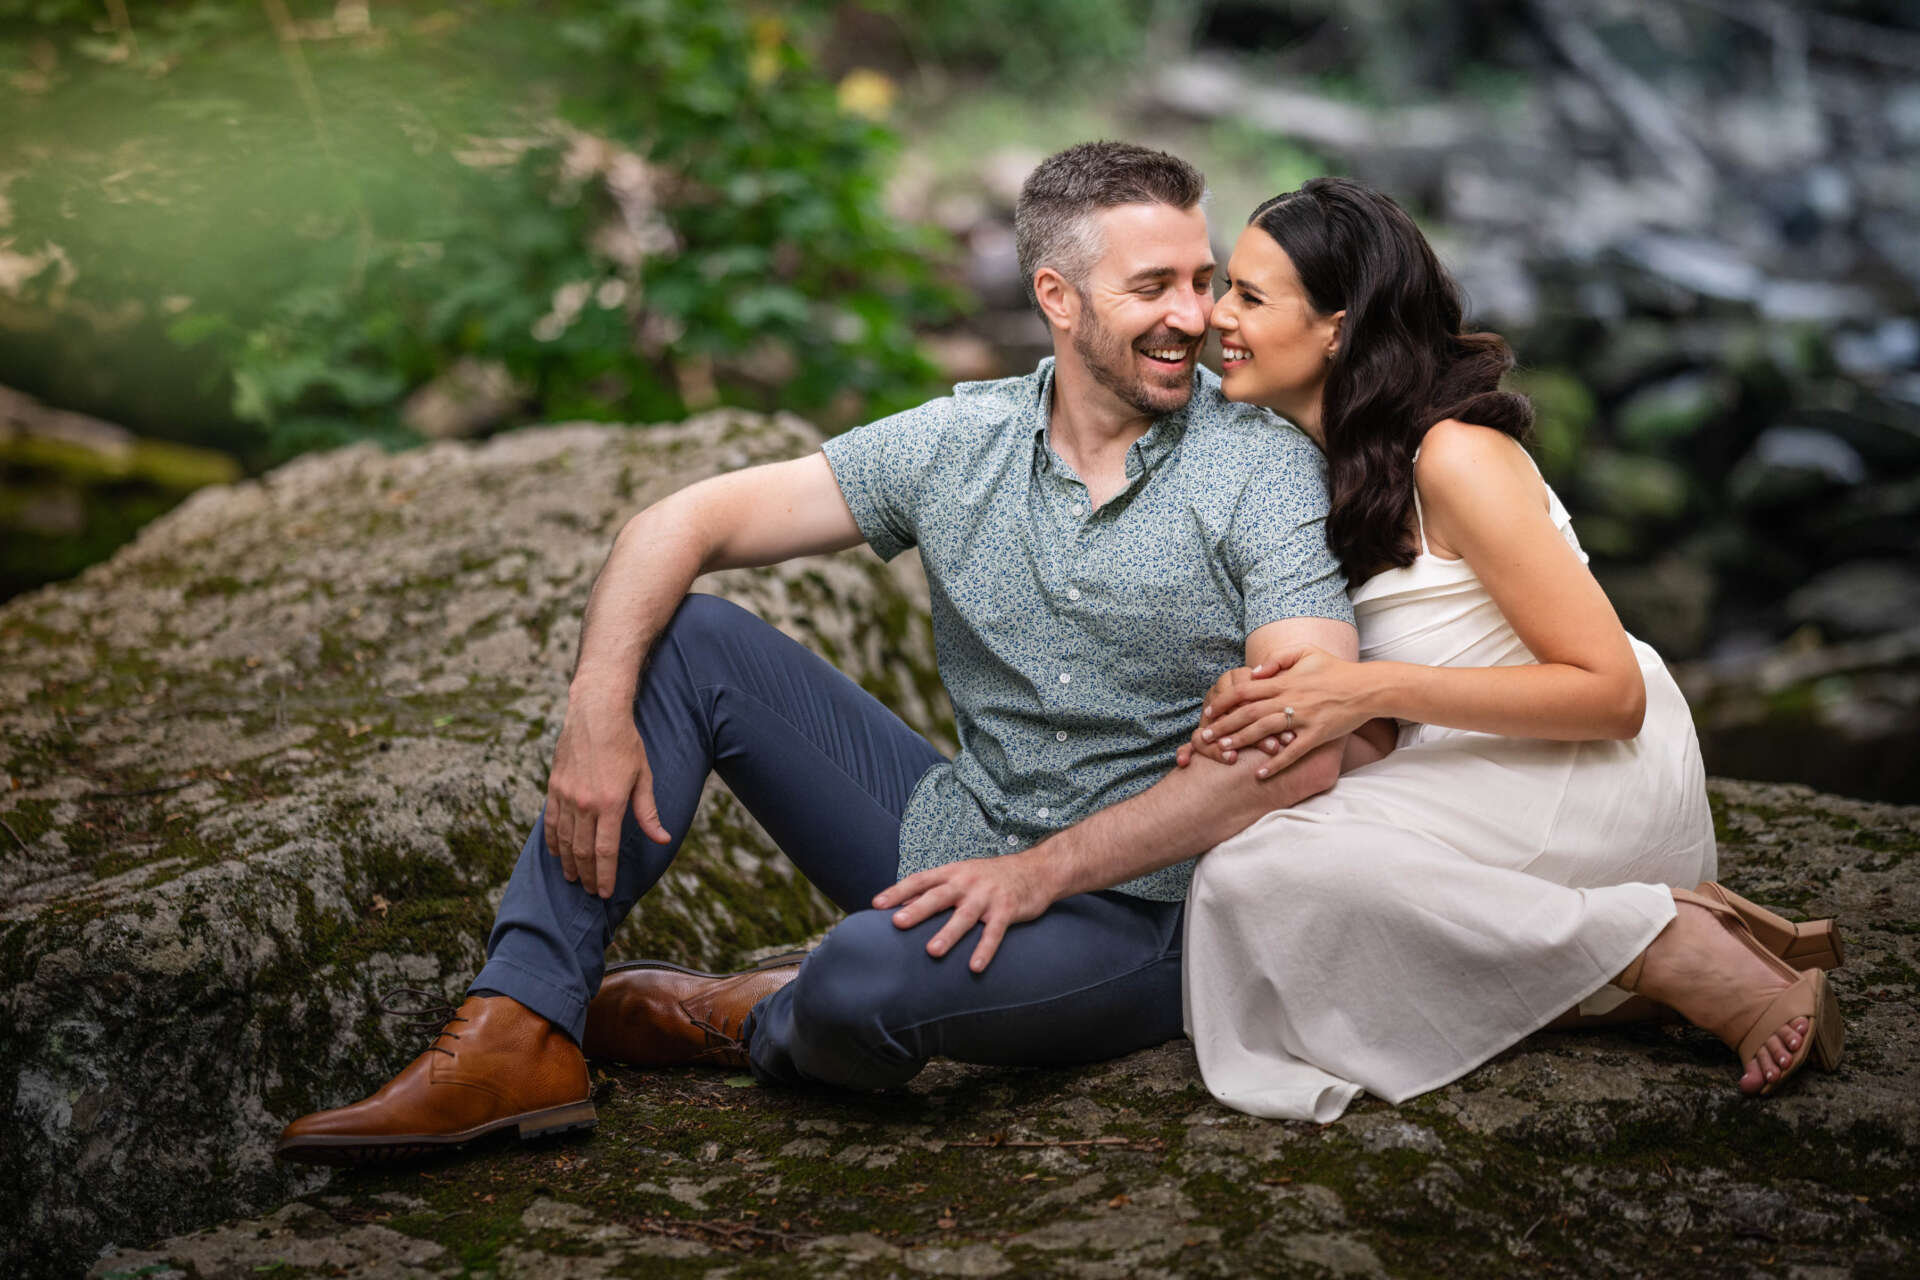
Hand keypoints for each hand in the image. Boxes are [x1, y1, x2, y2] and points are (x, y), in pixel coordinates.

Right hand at [543, 693, 671, 897]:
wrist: (596, 714)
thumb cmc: (625, 743)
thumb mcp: (643, 777)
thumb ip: (648, 812)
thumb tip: (662, 839)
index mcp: (610, 803)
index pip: (605, 851)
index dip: (605, 875)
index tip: (606, 893)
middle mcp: (585, 803)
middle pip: (582, 851)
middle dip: (587, 875)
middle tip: (591, 891)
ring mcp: (566, 796)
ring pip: (564, 840)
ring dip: (568, 863)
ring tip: (573, 878)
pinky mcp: (554, 787)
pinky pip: (550, 821)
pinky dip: (553, 841)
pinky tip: (557, 853)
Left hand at [871, 852, 1057, 972]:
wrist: (1036, 870)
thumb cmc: (991, 877)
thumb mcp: (963, 875)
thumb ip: (937, 890)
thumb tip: (904, 906)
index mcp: (953, 873)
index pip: (920, 880)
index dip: (898, 891)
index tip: (876, 904)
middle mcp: (967, 883)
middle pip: (938, 896)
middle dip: (917, 910)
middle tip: (897, 923)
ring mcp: (987, 896)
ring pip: (964, 916)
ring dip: (948, 933)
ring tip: (932, 951)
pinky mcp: (1007, 910)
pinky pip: (994, 932)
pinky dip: (985, 949)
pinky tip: (975, 966)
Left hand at [1176, 646, 1369, 777]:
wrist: (1367, 688)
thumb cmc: (1336, 669)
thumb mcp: (1306, 653)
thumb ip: (1278, 659)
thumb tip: (1255, 672)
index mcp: (1284, 681)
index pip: (1244, 690)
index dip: (1223, 701)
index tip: (1208, 712)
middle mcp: (1289, 699)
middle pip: (1248, 712)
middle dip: (1223, 725)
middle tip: (1204, 737)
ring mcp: (1303, 718)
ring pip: (1264, 730)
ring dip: (1241, 741)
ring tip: (1223, 751)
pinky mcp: (1317, 735)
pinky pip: (1293, 751)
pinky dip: (1275, 763)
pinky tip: (1260, 773)